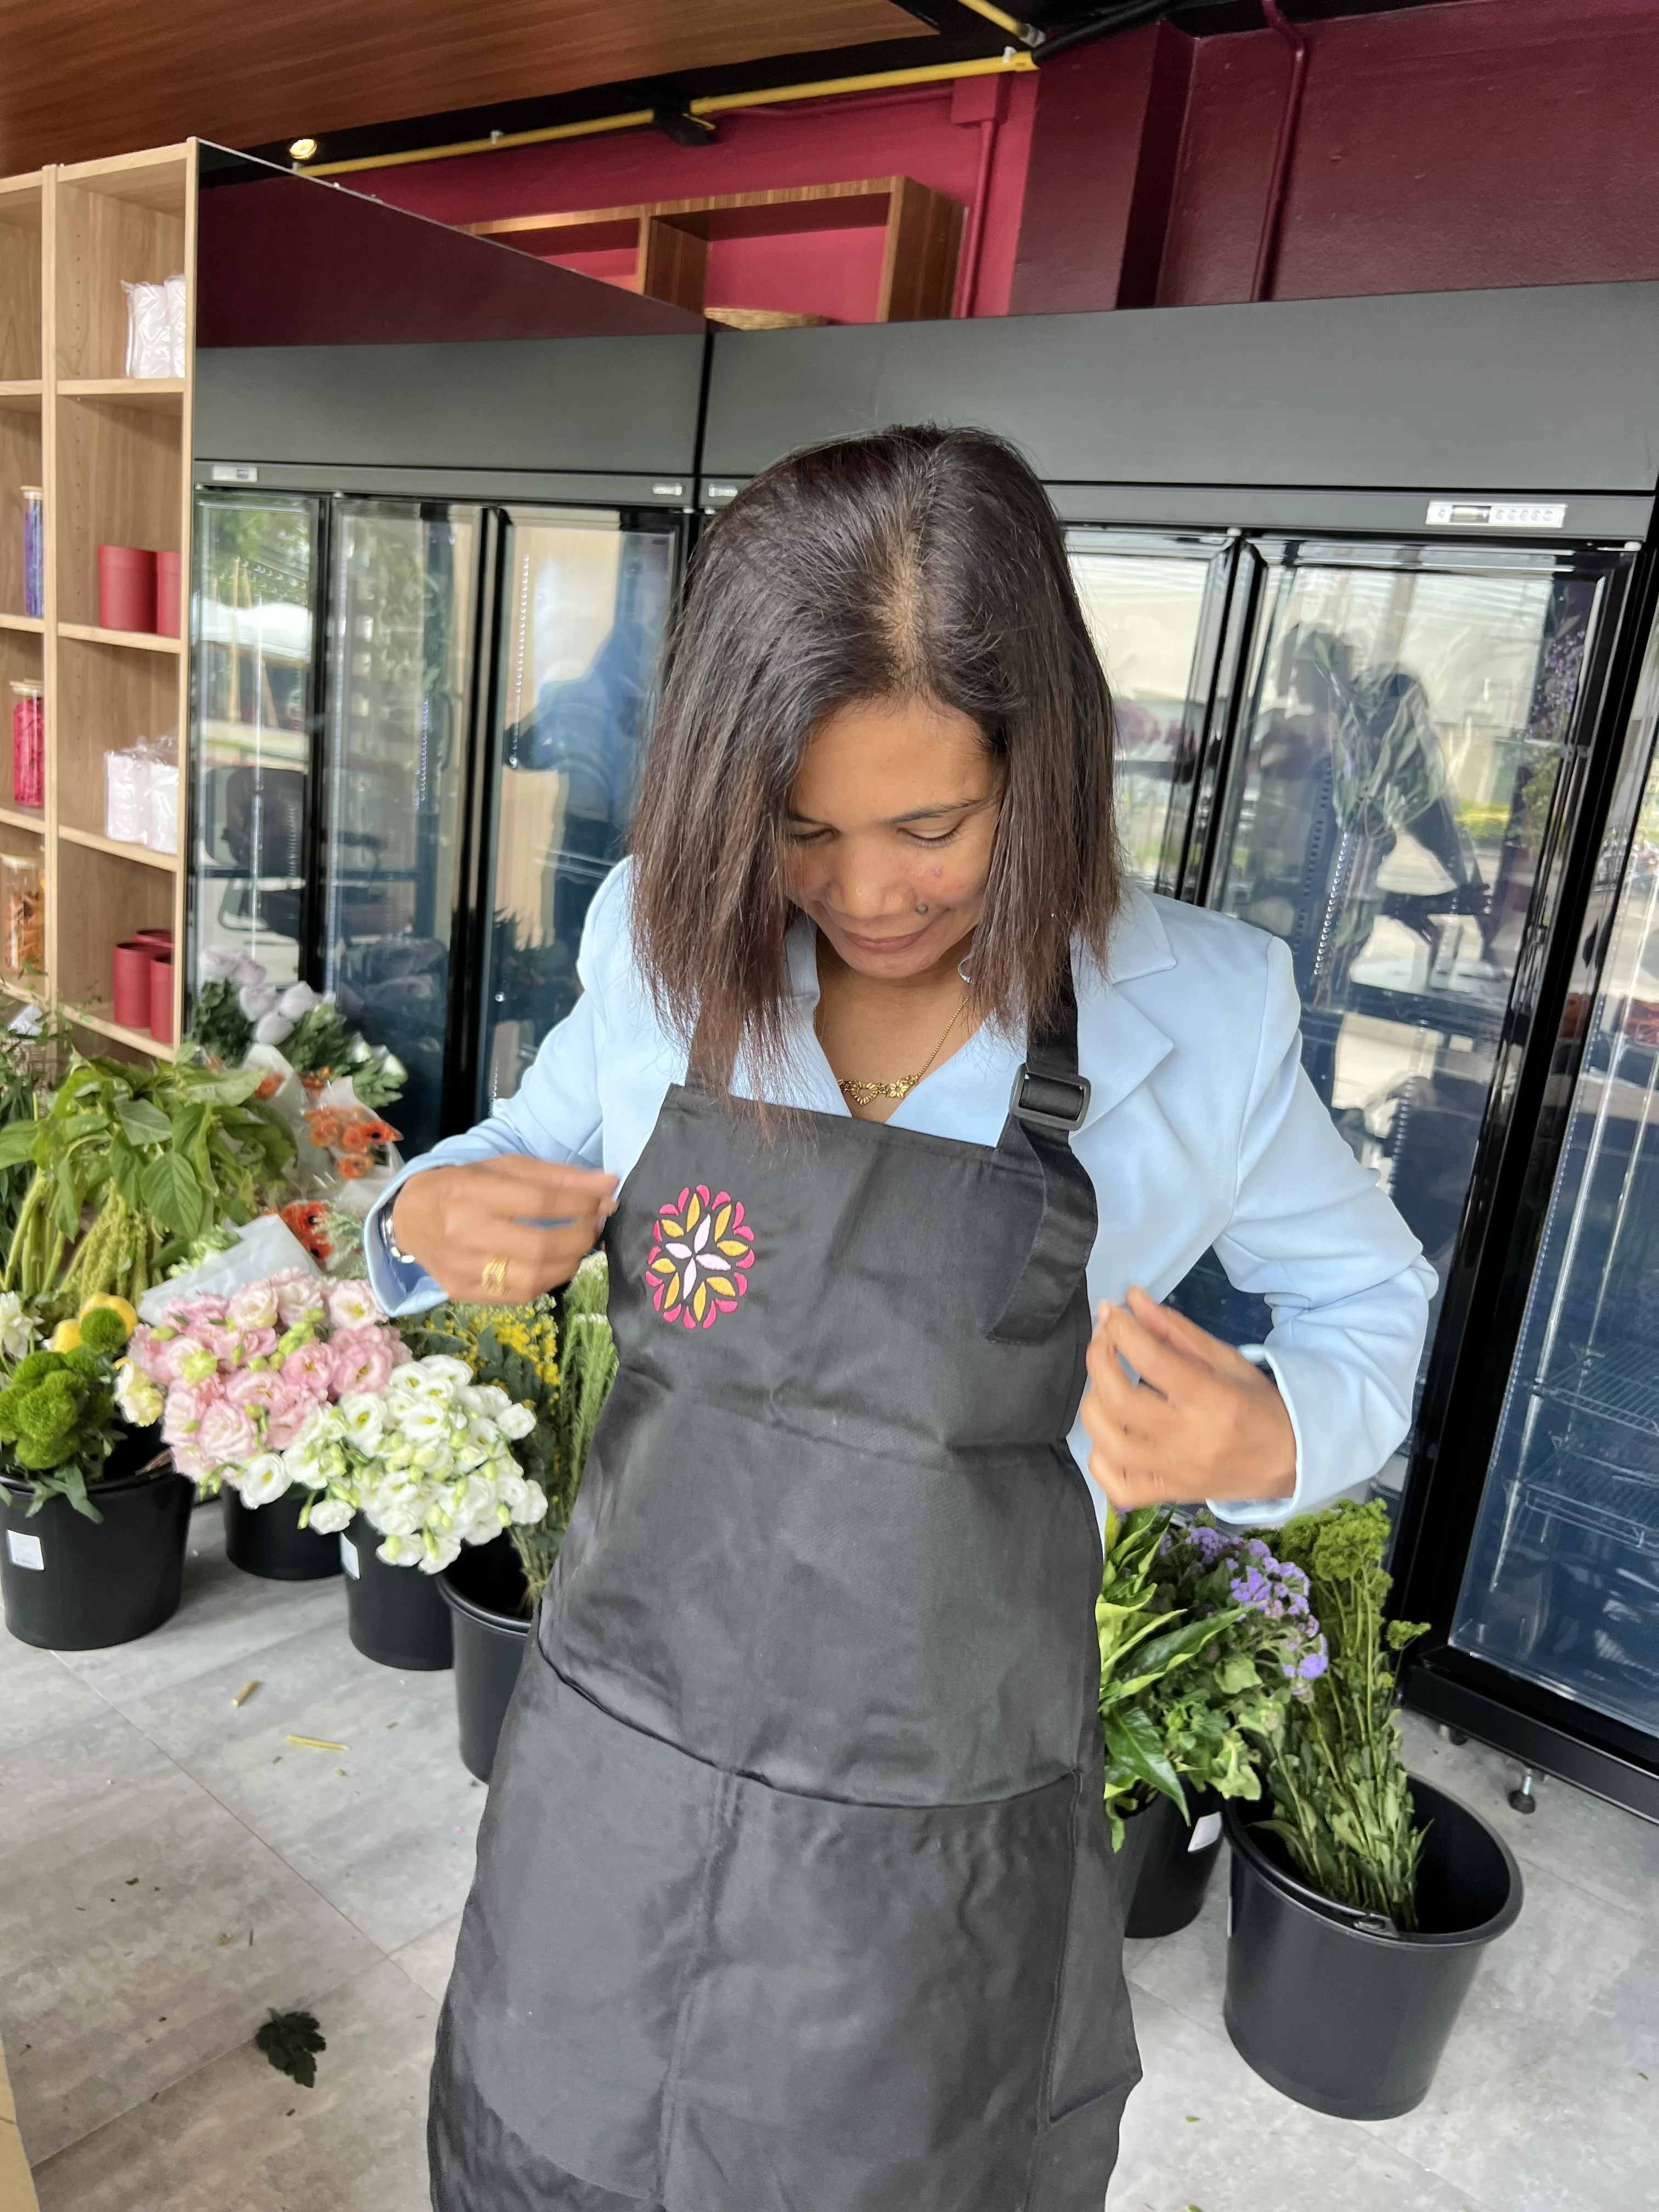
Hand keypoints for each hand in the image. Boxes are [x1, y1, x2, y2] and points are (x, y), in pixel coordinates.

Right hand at [391, 1156, 618, 1304]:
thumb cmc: (462, 1184)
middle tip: (594, 1226)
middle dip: (580, 1238)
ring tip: (577, 1246)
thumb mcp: (505, 1167)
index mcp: (473, 1192)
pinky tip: (552, 1264)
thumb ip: (556, 1176)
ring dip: (568, 1264)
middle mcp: (465, 1233)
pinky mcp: (462, 1292)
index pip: (540, 1202)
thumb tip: (607, 1184)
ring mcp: (462, 1268)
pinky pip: (516, 1296)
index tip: (603, 1201)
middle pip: (539, 1246)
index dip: (580, 1204)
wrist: (409, 1217)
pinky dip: (544, 1281)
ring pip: (531, 1279)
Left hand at [1080, 1284, 1295, 1509]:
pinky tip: (1110, 1434)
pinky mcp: (1165, 1494)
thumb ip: (1176, 1330)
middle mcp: (1188, 1439)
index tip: (1112, 1313)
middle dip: (1099, 1360)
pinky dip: (1100, 1458)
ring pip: (1109, 1443)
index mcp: (1211, 1400)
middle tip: (1103, 1340)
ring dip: (1094, 1405)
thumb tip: (1132, 1299)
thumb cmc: (1258, 1405)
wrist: (1289, 1462)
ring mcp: (1173, 1472)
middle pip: (1121, 1401)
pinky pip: (1116, 1485)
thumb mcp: (1226, 1360)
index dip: (1123, 1331)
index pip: (1152, 1361)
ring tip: (1104, 1385)